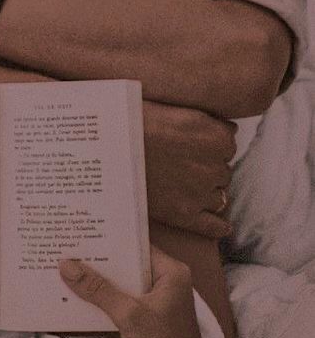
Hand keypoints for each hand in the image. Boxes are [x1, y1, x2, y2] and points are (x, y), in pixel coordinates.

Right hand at [59, 246, 213, 337]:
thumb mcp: (129, 313)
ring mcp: (153, 300)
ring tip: (67, 268)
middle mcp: (163, 281)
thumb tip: (66, 266)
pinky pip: (119, 300)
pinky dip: (102, 299)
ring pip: (120, 283)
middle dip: (99, 261)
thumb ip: (97, 290)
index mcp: (170, 271)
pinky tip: (77, 294)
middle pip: (126, 264)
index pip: (136, 246)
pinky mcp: (143, 317)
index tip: (84, 232)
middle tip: (69, 248)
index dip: (111, 239)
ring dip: (98, 281)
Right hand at [143, 101, 235, 238]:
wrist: (110, 147)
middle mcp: (214, 166)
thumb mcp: (180, 110)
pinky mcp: (183, 213)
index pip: (227, 144)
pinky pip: (211, 225)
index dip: (208, 146)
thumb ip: (208, 121)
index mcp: (218, 137)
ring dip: (205, 191)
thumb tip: (227, 129)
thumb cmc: (138, 124)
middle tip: (178, 164)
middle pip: (221, 170)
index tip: (190, 145)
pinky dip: (217, 227)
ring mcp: (199, 192)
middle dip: (205, 168)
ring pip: (217, 195)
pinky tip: (222, 227)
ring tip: (179, 185)